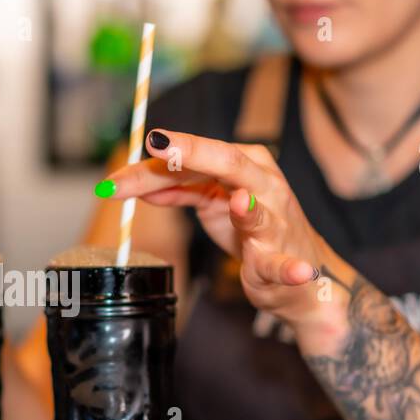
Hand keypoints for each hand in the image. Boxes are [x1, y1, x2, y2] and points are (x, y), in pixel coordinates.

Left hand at [105, 128, 351, 344]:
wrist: (298, 273)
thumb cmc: (252, 231)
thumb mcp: (210, 203)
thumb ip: (177, 190)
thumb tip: (135, 180)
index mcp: (244, 163)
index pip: (195, 154)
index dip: (155, 159)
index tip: (120, 169)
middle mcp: (263, 183)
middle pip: (224, 163)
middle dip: (190, 155)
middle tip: (158, 145)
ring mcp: (276, 221)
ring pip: (259, 211)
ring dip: (250, 211)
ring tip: (239, 203)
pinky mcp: (284, 260)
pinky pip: (286, 266)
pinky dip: (292, 271)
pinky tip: (298, 272)